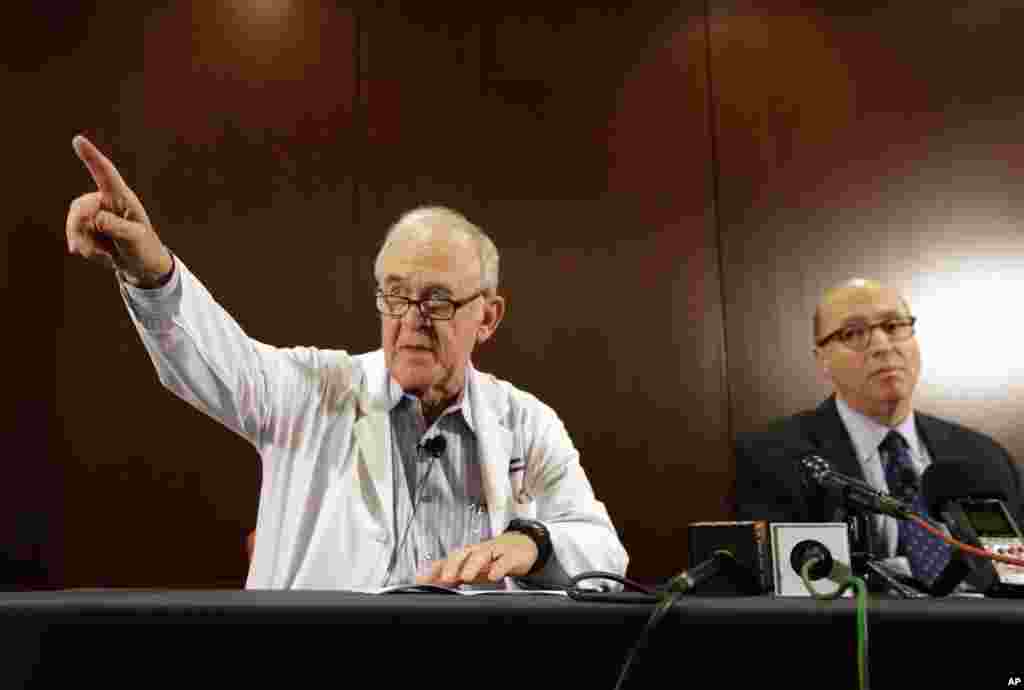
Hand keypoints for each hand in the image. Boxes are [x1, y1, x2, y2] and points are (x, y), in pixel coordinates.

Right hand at [66, 135, 171, 286]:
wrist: (140, 265)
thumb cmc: (144, 248)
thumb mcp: (134, 238)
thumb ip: (116, 227)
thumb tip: (94, 218)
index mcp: (123, 198)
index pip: (106, 174)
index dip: (92, 157)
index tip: (77, 140)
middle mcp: (107, 201)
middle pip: (81, 205)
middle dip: (78, 223)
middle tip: (81, 246)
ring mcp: (96, 214)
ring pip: (75, 219)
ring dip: (79, 237)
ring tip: (92, 254)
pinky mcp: (89, 226)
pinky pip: (76, 233)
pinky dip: (82, 245)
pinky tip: (95, 254)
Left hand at [415, 532, 538, 585]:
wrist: (520, 547)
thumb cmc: (492, 558)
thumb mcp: (470, 568)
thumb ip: (450, 575)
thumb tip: (426, 582)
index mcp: (466, 555)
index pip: (447, 560)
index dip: (435, 570)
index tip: (422, 580)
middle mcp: (478, 551)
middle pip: (462, 553)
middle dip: (452, 565)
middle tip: (444, 579)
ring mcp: (494, 552)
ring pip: (482, 554)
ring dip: (472, 564)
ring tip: (465, 577)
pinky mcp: (511, 556)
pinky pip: (505, 560)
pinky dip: (499, 567)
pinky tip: (494, 576)